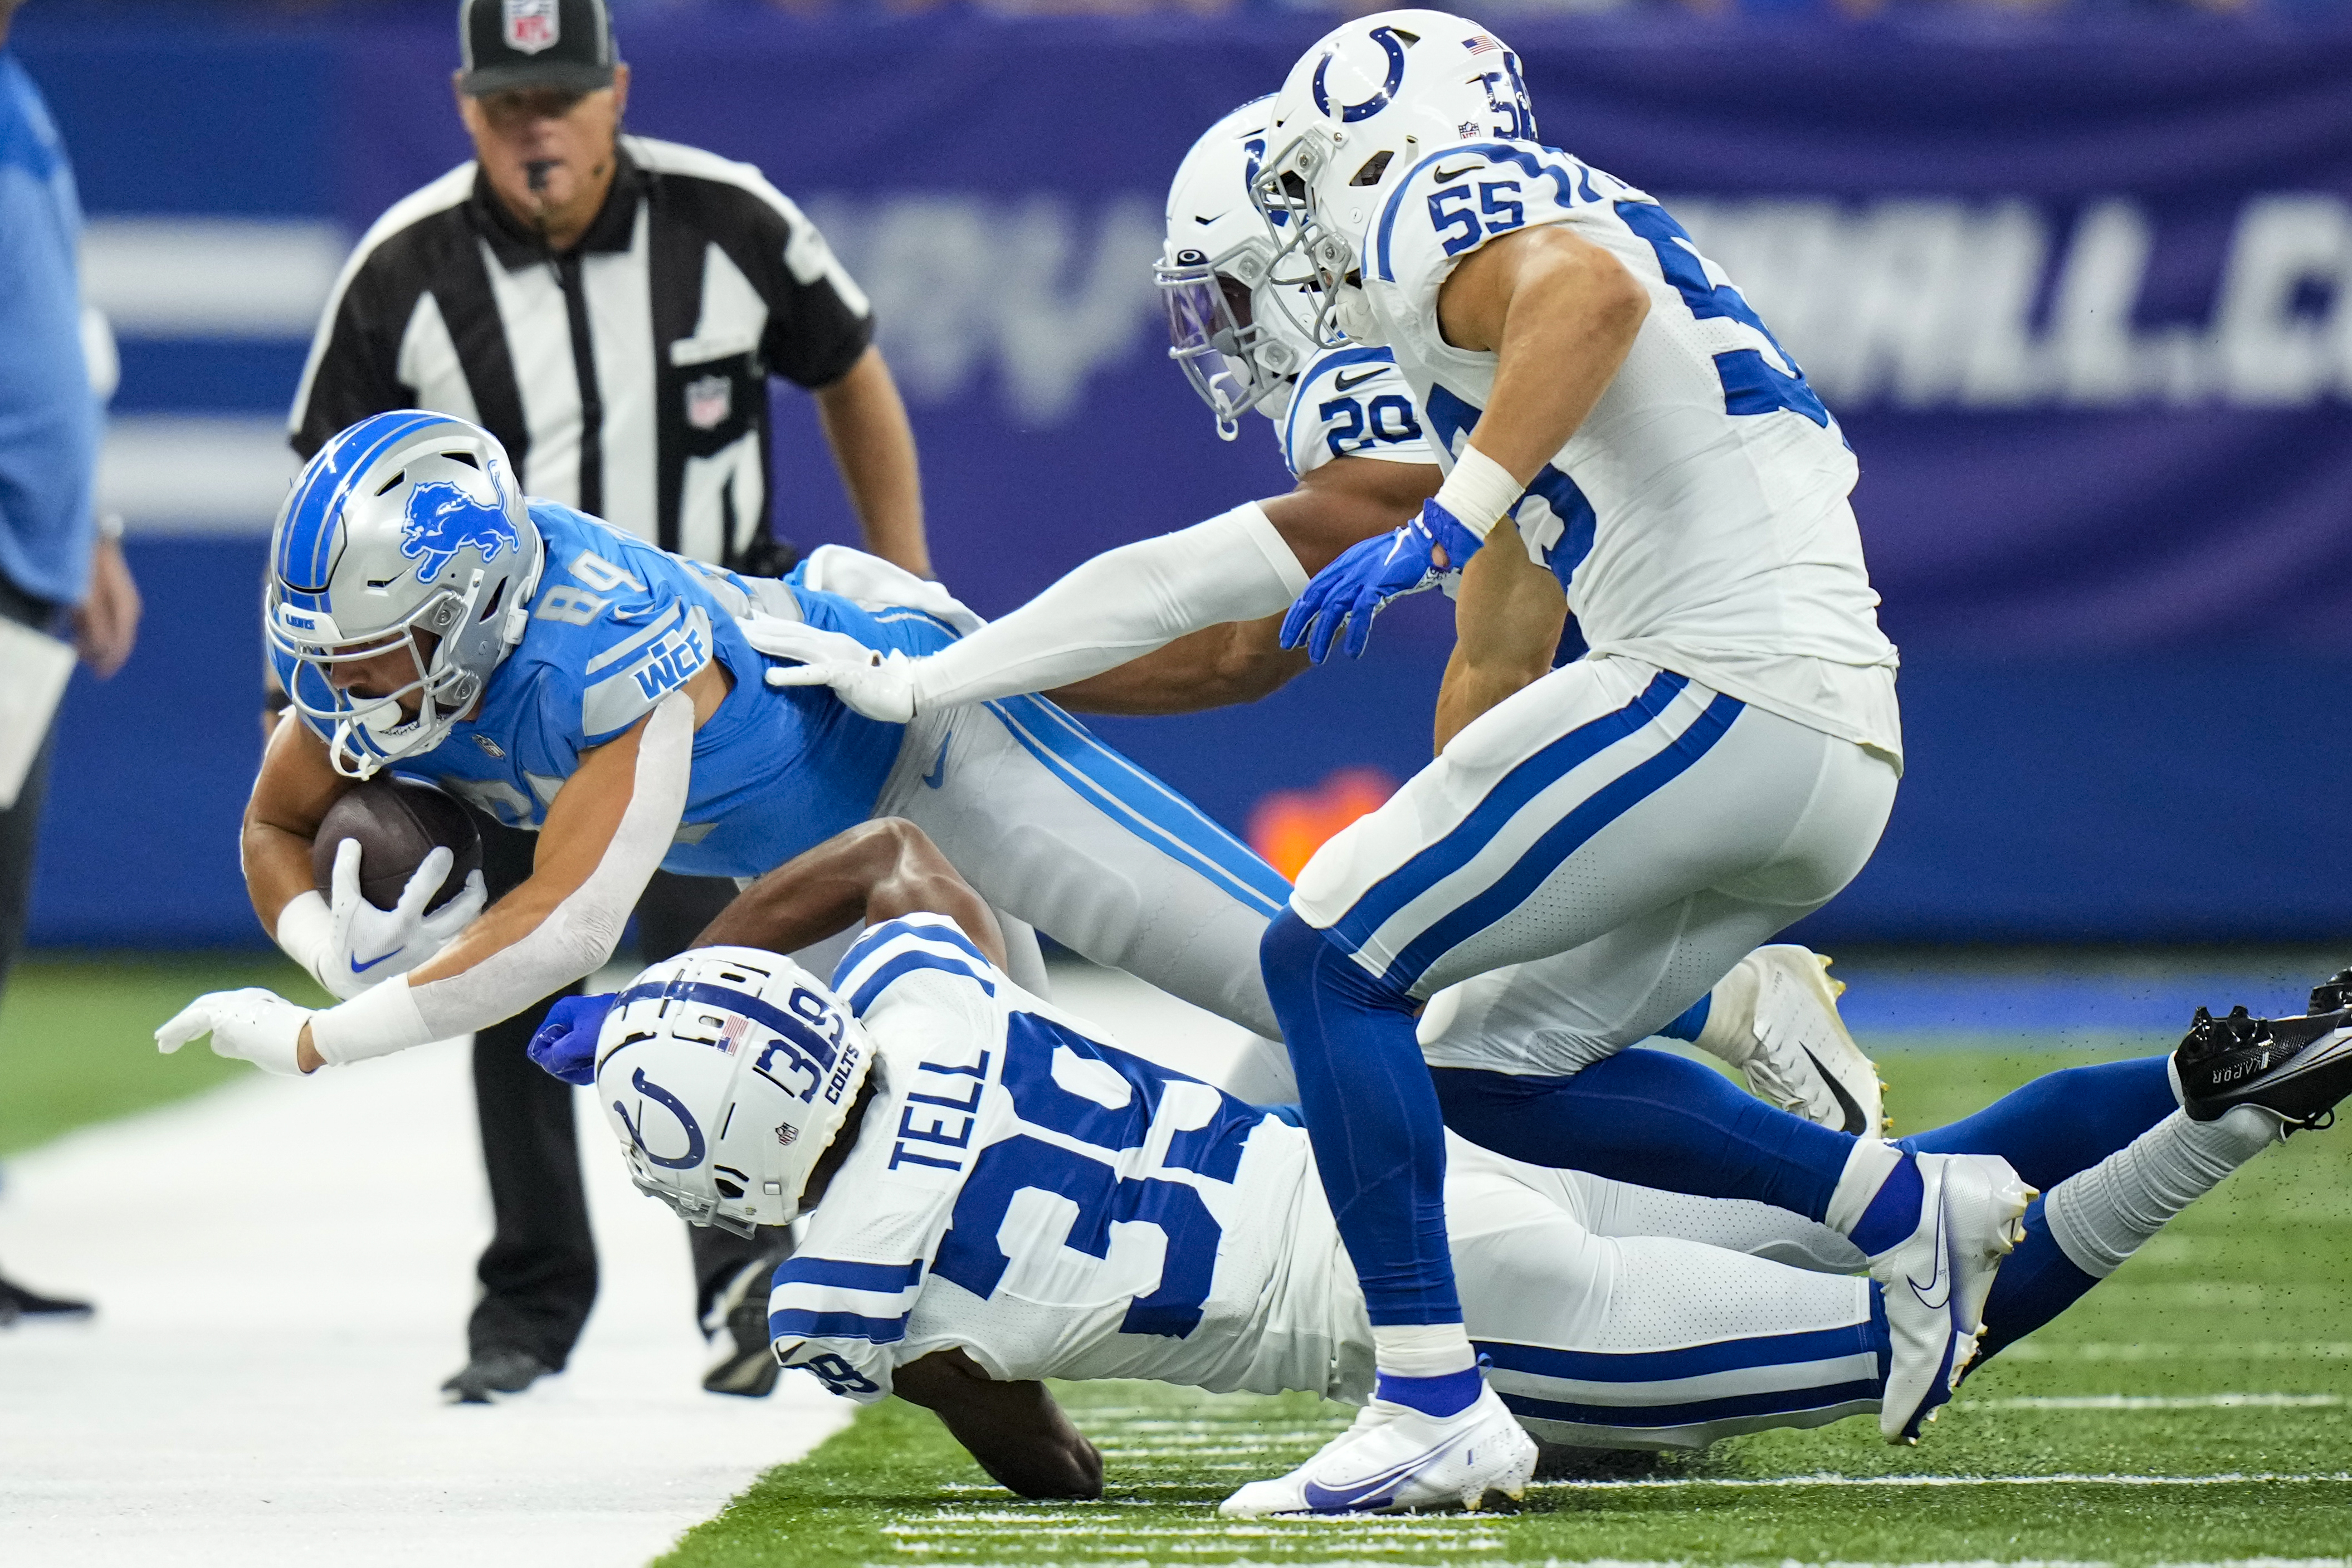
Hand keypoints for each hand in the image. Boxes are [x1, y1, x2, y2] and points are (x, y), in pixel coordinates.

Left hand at [72, 534, 140, 678]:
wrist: (84, 532)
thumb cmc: (87, 564)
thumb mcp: (87, 600)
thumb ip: (96, 629)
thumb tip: (101, 652)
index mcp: (128, 609)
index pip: (123, 643)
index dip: (111, 661)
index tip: (100, 674)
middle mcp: (127, 604)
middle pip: (116, 637)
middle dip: (101, 651)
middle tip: (85, 663)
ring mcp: (117, 596)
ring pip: (107, 626)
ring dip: (93, 639)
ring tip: (77, 647)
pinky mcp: (106, 588)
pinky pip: (99, 614)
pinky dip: (88, 625)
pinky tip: (76, 627)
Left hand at [156, 988, 313, 1075]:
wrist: (312, 1039)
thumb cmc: (298, 1046)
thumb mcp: (265, 1045)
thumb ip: (240, 1043)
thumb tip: (215, 1044)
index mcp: (259, 1003)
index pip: (226, 1010)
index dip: (206, 1023)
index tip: (195, 1037)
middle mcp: (245, 998)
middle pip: (207, 1007)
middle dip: (188, 1023)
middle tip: (171, 1039)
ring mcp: (236, 1004)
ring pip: (197, 1013)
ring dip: (177, 1028)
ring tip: (162, 1042)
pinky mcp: (225, 1015)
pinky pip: (192, 1020)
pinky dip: (176, 1029)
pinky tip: (164, 1041)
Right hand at [318, 838, 486, 999]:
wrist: (354, 977)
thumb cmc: (349, 936)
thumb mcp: (341, 906)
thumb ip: (345, 873)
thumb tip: (351, 840)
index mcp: (397, 927)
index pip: (421, 894)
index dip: (435, 871)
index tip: (445, 850)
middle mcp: (420, 939)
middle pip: (460, 913)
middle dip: (474, 890)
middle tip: (475, 870)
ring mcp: (432, 949)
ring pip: (466, 924)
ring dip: (474, 903)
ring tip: (474, 882)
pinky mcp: (436, 955)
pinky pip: (459, 932)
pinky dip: (466, 915)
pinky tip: (464, 900)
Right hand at [527, 992, 616, 1085]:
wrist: (648, 1020)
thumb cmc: (612, 1026)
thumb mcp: (579, 1043)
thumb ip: (558, 1056)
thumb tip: (547, 1063)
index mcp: (562, 1013)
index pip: (539, 1044)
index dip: (549, 1059)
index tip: (567, 1063)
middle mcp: (572, 1018)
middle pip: (555, 1053)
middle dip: (570, 1065)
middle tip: (587, 1064)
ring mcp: (585, 1027)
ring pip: (573, 1058)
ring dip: (584, 1066)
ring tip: (600, 1062)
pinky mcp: (599, 1036)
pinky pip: (588, 1056)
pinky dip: (596, 1063)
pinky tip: (606, 1063)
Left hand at [740, 616, 918, 722]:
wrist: (906, 690)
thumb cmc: (875, 684)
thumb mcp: (843, 669)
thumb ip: (824, 663)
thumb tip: (808, 663)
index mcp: (830, 643)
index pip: (793, 630)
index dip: (767, 623)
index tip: (744, 617)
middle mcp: (830, 644)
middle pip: (788, 632)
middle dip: (759, 627)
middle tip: (732, 621)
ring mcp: (836, 658)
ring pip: (795, 646)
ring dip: (768, 642)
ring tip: (743, 638)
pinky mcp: (842, 675)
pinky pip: (813, 675)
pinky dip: (791, 675)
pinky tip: (769, 678)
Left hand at [1280, 499, 1485, 662]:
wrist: (1428, 538)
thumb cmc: (1404, 553)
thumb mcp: (1373, 566)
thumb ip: (1360, 583)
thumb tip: (1351, 607)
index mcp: (1345, 563)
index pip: (1313, 589)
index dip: (1299, 611)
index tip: (1290, 631)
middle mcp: (1348, 568)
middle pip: (1315, 599)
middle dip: (1300, 623)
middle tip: (1289, 645)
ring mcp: (1363, 575)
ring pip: (1333, 608)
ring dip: (1323, 634)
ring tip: (1316, 657)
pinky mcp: (1380, 582)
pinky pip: (1362, 612)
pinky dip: (1356, 633)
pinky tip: (1353, 652)